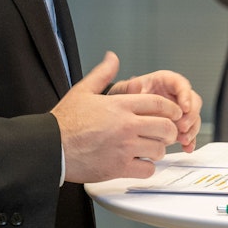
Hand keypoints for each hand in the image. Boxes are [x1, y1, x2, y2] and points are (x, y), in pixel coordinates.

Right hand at [51, 51, 182, 182]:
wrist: (52, 146)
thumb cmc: (65, 121)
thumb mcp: (83, 90)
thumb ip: (103, 73)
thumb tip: (112, 57)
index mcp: (120, 105)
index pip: (158, 103)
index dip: (171, 109)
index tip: (174, 114)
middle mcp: (126, 125)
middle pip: (165, 127)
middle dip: (169, 130)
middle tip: (165, 133)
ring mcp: (124, 147)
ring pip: (159, 150)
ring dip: (158, 150)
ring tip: (150, 149)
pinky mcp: (119, 168)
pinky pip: (147, 170)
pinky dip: (147, 168)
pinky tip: (139, 163)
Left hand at [107, 70, 202, 152]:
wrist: (124, 111)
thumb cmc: (126, 96)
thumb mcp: (127, 90)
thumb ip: (132, 90)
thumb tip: (138, 88)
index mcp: (166, 81)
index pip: (181, 84)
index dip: (186, 95)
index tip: (184, 108)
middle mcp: (176, 95)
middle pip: (193, 101)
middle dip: (191, 115)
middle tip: (183, 127)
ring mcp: (179, 111)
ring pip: (194, 118)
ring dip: (192, 129)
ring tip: (183, 140)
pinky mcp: (179, 125)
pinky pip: (190, 132)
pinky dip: (190, 140)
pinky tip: (187, 148)